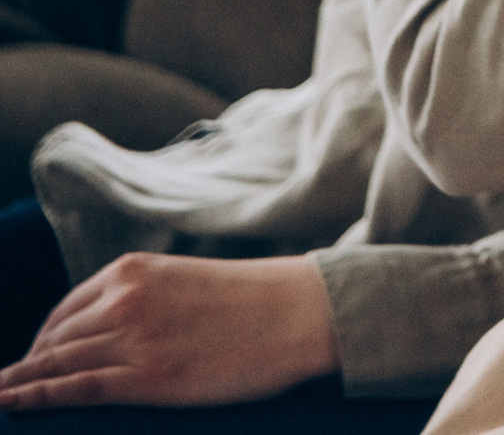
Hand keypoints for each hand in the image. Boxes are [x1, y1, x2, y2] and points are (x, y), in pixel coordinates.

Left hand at [0, 253, 337, 410]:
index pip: (65, 310)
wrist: (301, 312)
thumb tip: (112, 327)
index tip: (28, 360)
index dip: (41, 340)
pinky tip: (12, 405)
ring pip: (56, 364)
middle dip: (25, 366)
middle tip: (4, 388)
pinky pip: (74, 390)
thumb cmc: (256, 299)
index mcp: (134, 271)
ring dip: (20, 384)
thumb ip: (145, 296)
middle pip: (55, 339)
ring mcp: (133, 339)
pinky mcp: (147, 377)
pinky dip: (36, 398)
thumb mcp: (188, 281)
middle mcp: (124, 299)